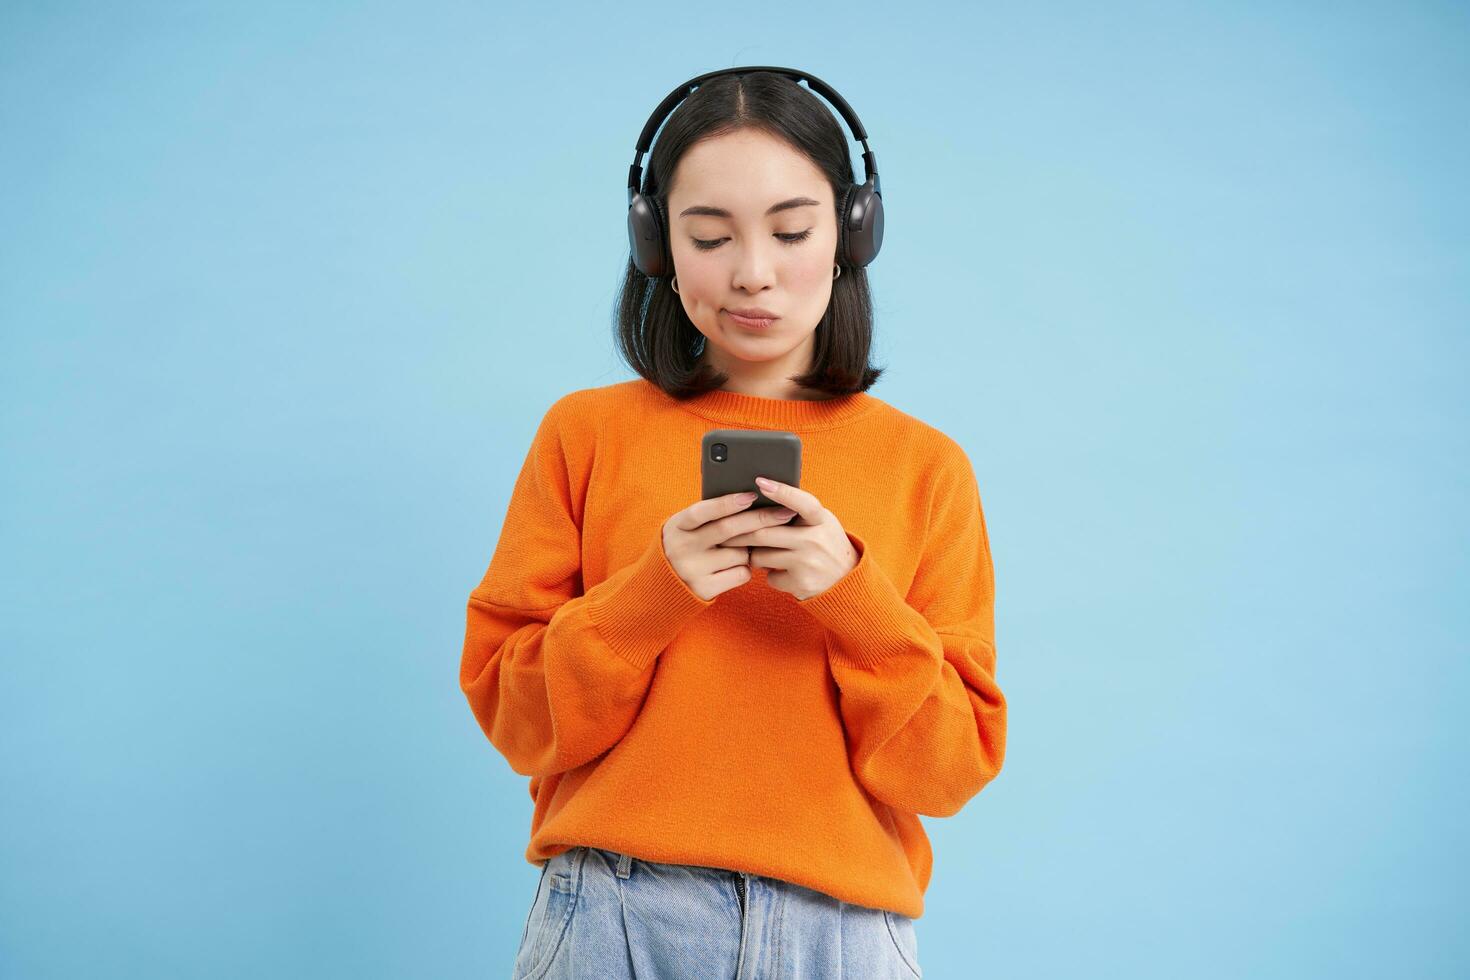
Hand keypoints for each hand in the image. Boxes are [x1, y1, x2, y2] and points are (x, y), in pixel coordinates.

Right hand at [662, 490, 798, 600]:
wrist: (664, 586)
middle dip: (760, 519)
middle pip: (727, 529)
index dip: (728, 502)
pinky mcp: (705, 589)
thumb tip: (752, 499)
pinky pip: (741, 573)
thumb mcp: (687, 528)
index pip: (703, 511)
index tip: (752, 495)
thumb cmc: (688, 546)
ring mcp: (692, 570)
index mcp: (676, 526)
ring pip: (739, 553)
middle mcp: (681, 547)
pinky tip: (735, 566)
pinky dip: (746, 568)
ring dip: (751, 549)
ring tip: (742, 548)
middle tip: (784, 512)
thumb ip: (709, 516)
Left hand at [719, 476, 858, 600]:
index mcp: (821, 520)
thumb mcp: (821, 523)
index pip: (801, 502)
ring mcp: (808, 562)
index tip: (760, 481)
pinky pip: (769, 576)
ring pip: (761, 556)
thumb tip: (762, 495)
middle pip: (764, 532)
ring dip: (754, 554)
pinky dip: (770, 574)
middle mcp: (816, 540)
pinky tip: (782, 571)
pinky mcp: (800, 583)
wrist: (846, 581)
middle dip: (740, 532)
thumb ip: (799, 511)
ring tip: (760, 551)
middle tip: (724, 529)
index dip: (781, 491)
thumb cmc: (825, 543)